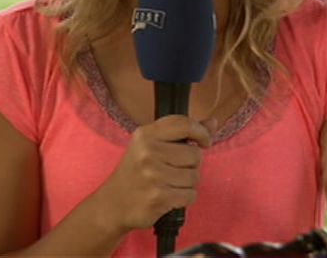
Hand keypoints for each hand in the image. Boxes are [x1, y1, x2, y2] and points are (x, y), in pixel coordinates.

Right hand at [93, 115, 217, 232]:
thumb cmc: (136, 172)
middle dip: (191, 164)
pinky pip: (190, 195)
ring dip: (188, 183)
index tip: (204, 141)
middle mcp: (148, 152)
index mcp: (146, 135)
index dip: (201, 132)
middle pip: (195, 154)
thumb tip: (212, 122)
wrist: (113, 203)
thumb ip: (183, 132)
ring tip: (171, 184)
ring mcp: (153, 175)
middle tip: (175, 170)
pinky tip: (171, 196)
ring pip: (194, 176)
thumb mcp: (151, 145)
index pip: (184, 124)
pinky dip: (185, 198)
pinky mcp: (158, 197)